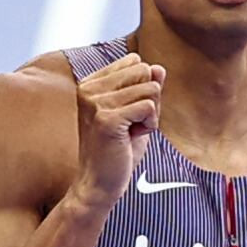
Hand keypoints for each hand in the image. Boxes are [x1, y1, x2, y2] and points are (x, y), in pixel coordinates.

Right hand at [70, 51, 162, 209]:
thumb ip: (145, 89)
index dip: (142, 88)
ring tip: (129, 132)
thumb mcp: (135, 114)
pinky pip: (149, 107)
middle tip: (131, 124)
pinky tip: (131, 138)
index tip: (127, 113)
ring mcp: (95, 103)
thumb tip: (158, 68)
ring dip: (150, 115)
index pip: (134, 63)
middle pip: (144, 71)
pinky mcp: (107, 119)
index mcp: (91, 83)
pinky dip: (149, 125)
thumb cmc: (117, 150)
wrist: (99, 184)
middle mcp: (89, 89)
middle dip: (149, 99)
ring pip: (150, 89)